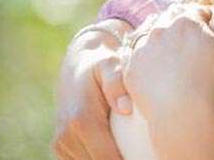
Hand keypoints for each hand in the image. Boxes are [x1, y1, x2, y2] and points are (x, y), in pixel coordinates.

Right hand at [53, 19, 133, 159]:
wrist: (78, 63)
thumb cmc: (102, 63)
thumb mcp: (110, 65)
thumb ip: (116, 84)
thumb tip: (125, 109)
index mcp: (81, 121)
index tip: (153, 158)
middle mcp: (66, 136)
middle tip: (147, 154)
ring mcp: (61, 144)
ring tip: (136, 152)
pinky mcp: (60, 148)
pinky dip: (101, 157)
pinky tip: (121, 150)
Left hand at [123, 3, 213, 124]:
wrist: (183, 113)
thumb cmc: (212, 81)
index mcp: (186, 21)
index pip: (196, 11)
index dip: (205, 17)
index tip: (208, 25)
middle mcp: (160, 29)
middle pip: (171, 18)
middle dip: (180, 22)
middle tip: (188, 36)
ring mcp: (142, 49)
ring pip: (150, 35)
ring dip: (160, 38)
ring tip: (169, 51)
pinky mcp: (130, 69)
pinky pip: (134, 56)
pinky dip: (144, 57)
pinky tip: (152, 65)